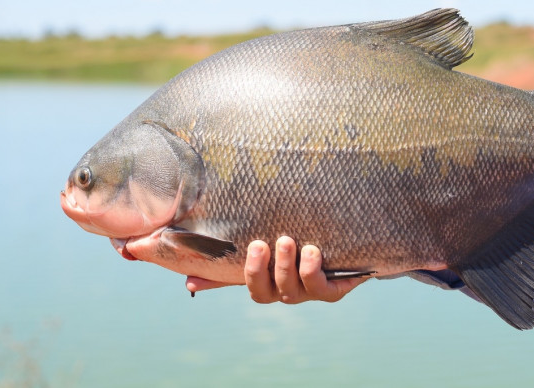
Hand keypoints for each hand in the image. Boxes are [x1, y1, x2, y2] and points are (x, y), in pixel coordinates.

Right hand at [185, 236, 367, 302]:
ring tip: (289, 241)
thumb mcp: (265, 252)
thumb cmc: (296, 250)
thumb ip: (229, 264)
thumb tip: (188, 282)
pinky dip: (315, 270)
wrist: (346, 249)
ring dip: (289, 265)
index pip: (253, 288)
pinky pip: (323, 288)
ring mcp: (310, 293)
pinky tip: (314, 251)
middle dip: (264, 268)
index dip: (248, 273)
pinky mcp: (333, 290)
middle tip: (265, 242)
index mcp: (270, 285)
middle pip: (271, 291)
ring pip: (295, 288)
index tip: (250, 246)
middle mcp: (287, 293)